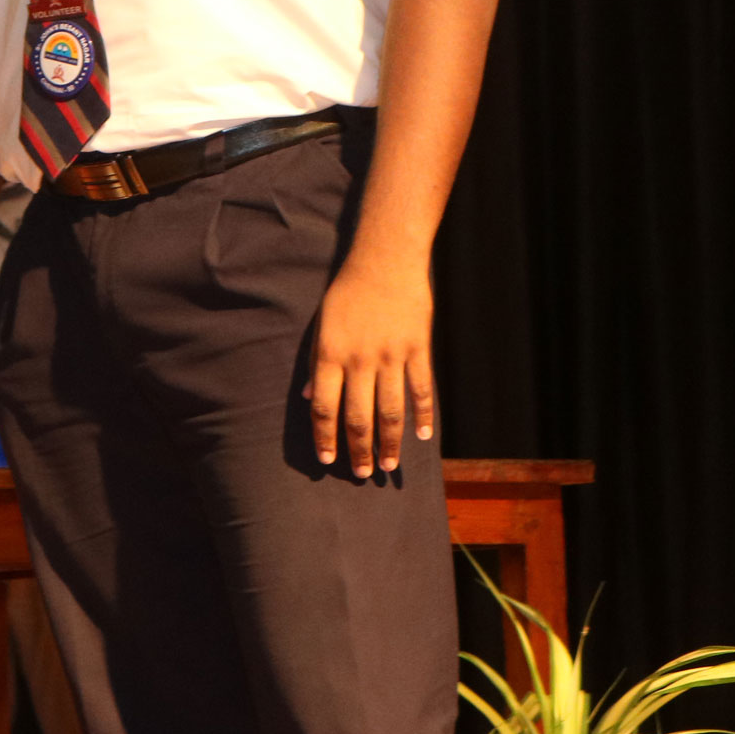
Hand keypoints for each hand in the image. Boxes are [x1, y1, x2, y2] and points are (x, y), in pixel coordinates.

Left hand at [304, 259, 436, 477]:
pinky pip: (421, 389)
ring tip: (389, 465)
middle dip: (358, 449)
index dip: (324, 436)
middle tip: (361, 473)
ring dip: (390, 442)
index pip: (325, 407)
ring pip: (391, 410)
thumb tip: (311, 400)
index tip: (326, 460)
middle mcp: (360, 360)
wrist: (385, 260)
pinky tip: (422, 436)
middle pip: (358, 416)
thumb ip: (317, 364)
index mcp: (331, 354)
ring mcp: (392, 355)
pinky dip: (424, 414)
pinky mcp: (418, 348)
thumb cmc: (347, 292)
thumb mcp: (322, 325)